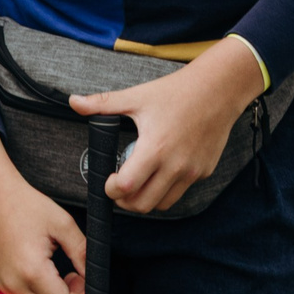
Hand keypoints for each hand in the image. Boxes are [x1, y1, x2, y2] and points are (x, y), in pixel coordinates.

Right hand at [0, 131, 86, 293]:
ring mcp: (3, 286)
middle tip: (77, 279)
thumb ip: (82, 251)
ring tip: (64, 275)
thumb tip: (92, 273)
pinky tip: (48, 275)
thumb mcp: (62, 223)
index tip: (86, 279)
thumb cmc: (26, 205)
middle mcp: (13, 284)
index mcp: (31, 270)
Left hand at [69, 37, 265, 213]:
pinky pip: (182, 190)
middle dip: (125, 201)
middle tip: (121, 186)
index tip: (109, 180)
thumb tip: (74, 102)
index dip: (111, 189)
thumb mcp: (138, 96)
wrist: (220, 88)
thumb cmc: (178, 91)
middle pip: (142, 205)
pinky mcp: (204, 171)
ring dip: (147, 198)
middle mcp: (175, 165)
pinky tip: (164, 168)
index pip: (126, 188)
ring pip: (162, 204)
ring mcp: (192, 171)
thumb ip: (103, 104)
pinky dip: (168, 187)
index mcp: (155, 148)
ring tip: (141, 181)